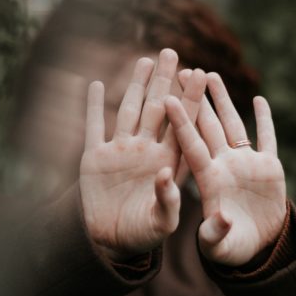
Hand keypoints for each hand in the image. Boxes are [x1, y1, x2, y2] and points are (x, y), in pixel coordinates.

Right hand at [80, 49, 206, 260]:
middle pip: (158, 109)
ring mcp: (121, 152)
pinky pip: (94, 127)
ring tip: (145, 60)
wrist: (111, 243)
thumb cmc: (144, 235)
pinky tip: (97, 84)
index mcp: (168, 162)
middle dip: (165, 81)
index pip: (182, 125)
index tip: (201, 74)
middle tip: (172, 53)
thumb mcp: (161, 223)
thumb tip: (167, 175)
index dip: (191, 99)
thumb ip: (168, 201)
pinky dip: (94, 106)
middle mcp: (146, 151)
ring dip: (136, 86)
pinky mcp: (95, 158)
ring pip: (130, 110)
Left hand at [166, 72, 286, 266]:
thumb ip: (215, 233)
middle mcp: (223, 165)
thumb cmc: (229, 249)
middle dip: (197, 98)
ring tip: (211, 74)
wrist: (256, 248)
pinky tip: (259, 99)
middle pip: (207, 125)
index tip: (168, 98)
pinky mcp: (268, 168)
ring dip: (223, 100)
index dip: (181, 122)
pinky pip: (267, 138)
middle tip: (184, 70)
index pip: (191, 145)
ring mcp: (245, 164)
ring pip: (232, 124)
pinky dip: (265, 120)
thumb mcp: (218, 246)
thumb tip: (221, 218)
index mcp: (208, 179)